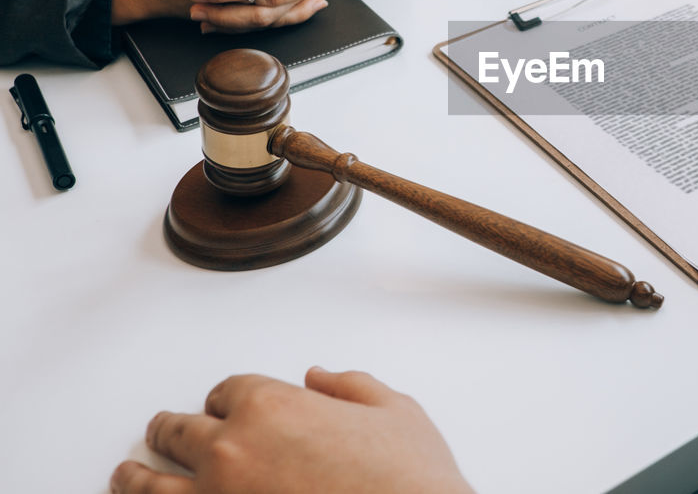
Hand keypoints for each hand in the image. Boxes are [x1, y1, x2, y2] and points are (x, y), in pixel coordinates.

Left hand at [110, 368, 474, 493]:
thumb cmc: (408, 480)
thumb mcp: (395, 412)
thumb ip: (352, 387)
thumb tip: (324, 378)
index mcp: (272, 405)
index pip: (226, 391)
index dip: (224, 398)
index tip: (222, 405)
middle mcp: (232, 449)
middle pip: (179, 431)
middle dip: (170, 429)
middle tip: (162, 429)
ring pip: (152, 486)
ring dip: (135, 477)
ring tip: (125, 475)